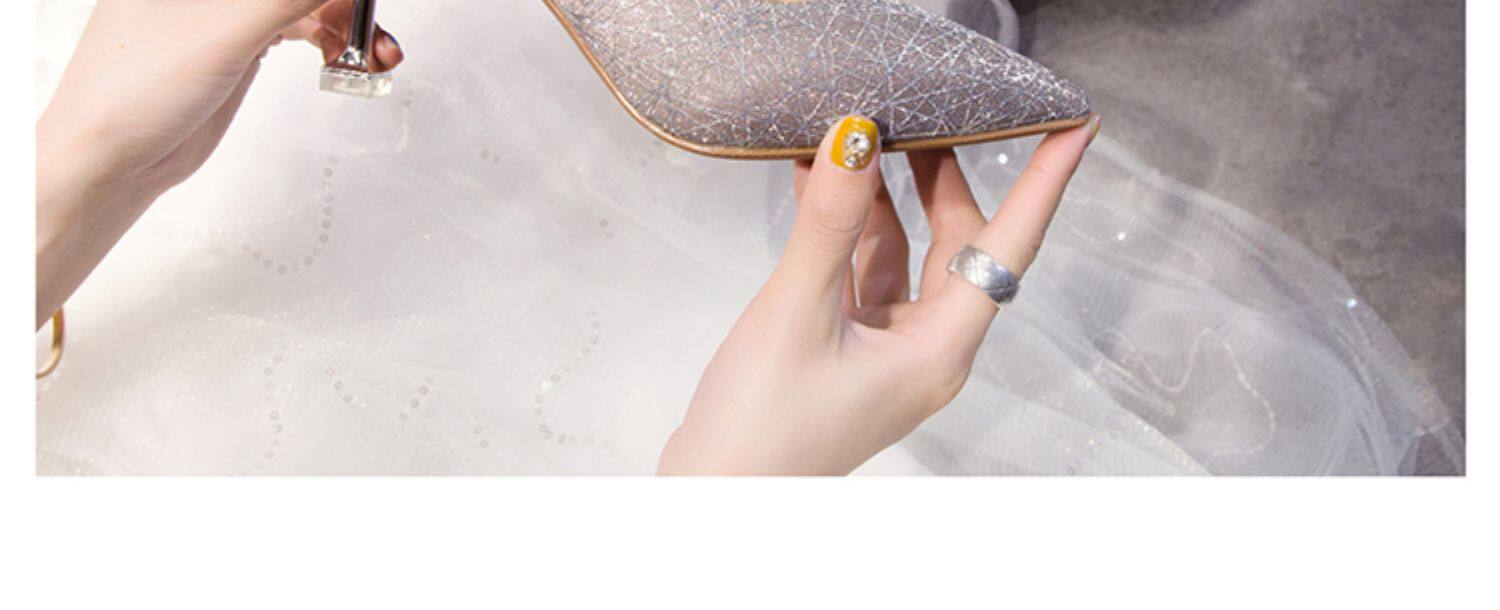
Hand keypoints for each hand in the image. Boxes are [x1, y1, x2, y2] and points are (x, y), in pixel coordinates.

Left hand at [36, 0, 403, 327]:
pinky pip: (300, 28)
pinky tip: (352, 63)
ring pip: (305, 2)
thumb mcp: (225, 34)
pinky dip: (333, 43)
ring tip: (378, 56)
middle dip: (347, 4)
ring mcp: (227, 10)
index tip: (361, 4)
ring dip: (350, 25)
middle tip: (373, 31)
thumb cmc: (132, 94)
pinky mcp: (240, 43)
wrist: (111, 160)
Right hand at [659, 114, 1100, 474]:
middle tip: (928, 111)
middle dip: (943, 177)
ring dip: (882, 199)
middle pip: (958, 245)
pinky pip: (860, 274)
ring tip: (859, 136)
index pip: (1010, 248)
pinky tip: (819, 186)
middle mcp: (925, 350)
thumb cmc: (763, 428)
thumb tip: (856, 137)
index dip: (1045, 183)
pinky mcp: (847, 351)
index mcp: (939, 351)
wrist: (710, 495)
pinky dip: (843, 230)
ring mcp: (886, 352)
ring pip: (904, 256)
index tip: (1074, 126)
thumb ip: (830, 224)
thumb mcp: (798, 312)